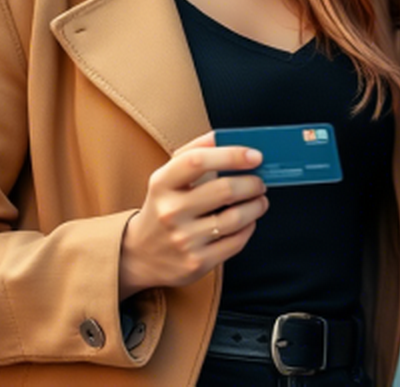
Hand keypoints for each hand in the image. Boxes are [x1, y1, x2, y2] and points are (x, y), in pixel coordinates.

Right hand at [118, 132, 268, 299]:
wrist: (140, 254)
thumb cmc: (162, 207)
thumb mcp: (167, 178)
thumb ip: (194, 153)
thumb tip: (222, 136)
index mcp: (162, 184)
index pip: (198, 161)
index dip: (231, 155)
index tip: (255, 156)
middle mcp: (170, 211)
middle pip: (224, 190)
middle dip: (252, 183)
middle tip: (260, 181)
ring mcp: (184, 239)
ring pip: (235, 218)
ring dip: (256, 205)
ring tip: (259, 200)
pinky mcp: (197, 262)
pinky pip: (235, 242)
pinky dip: (248, 227)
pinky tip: (248, 221)